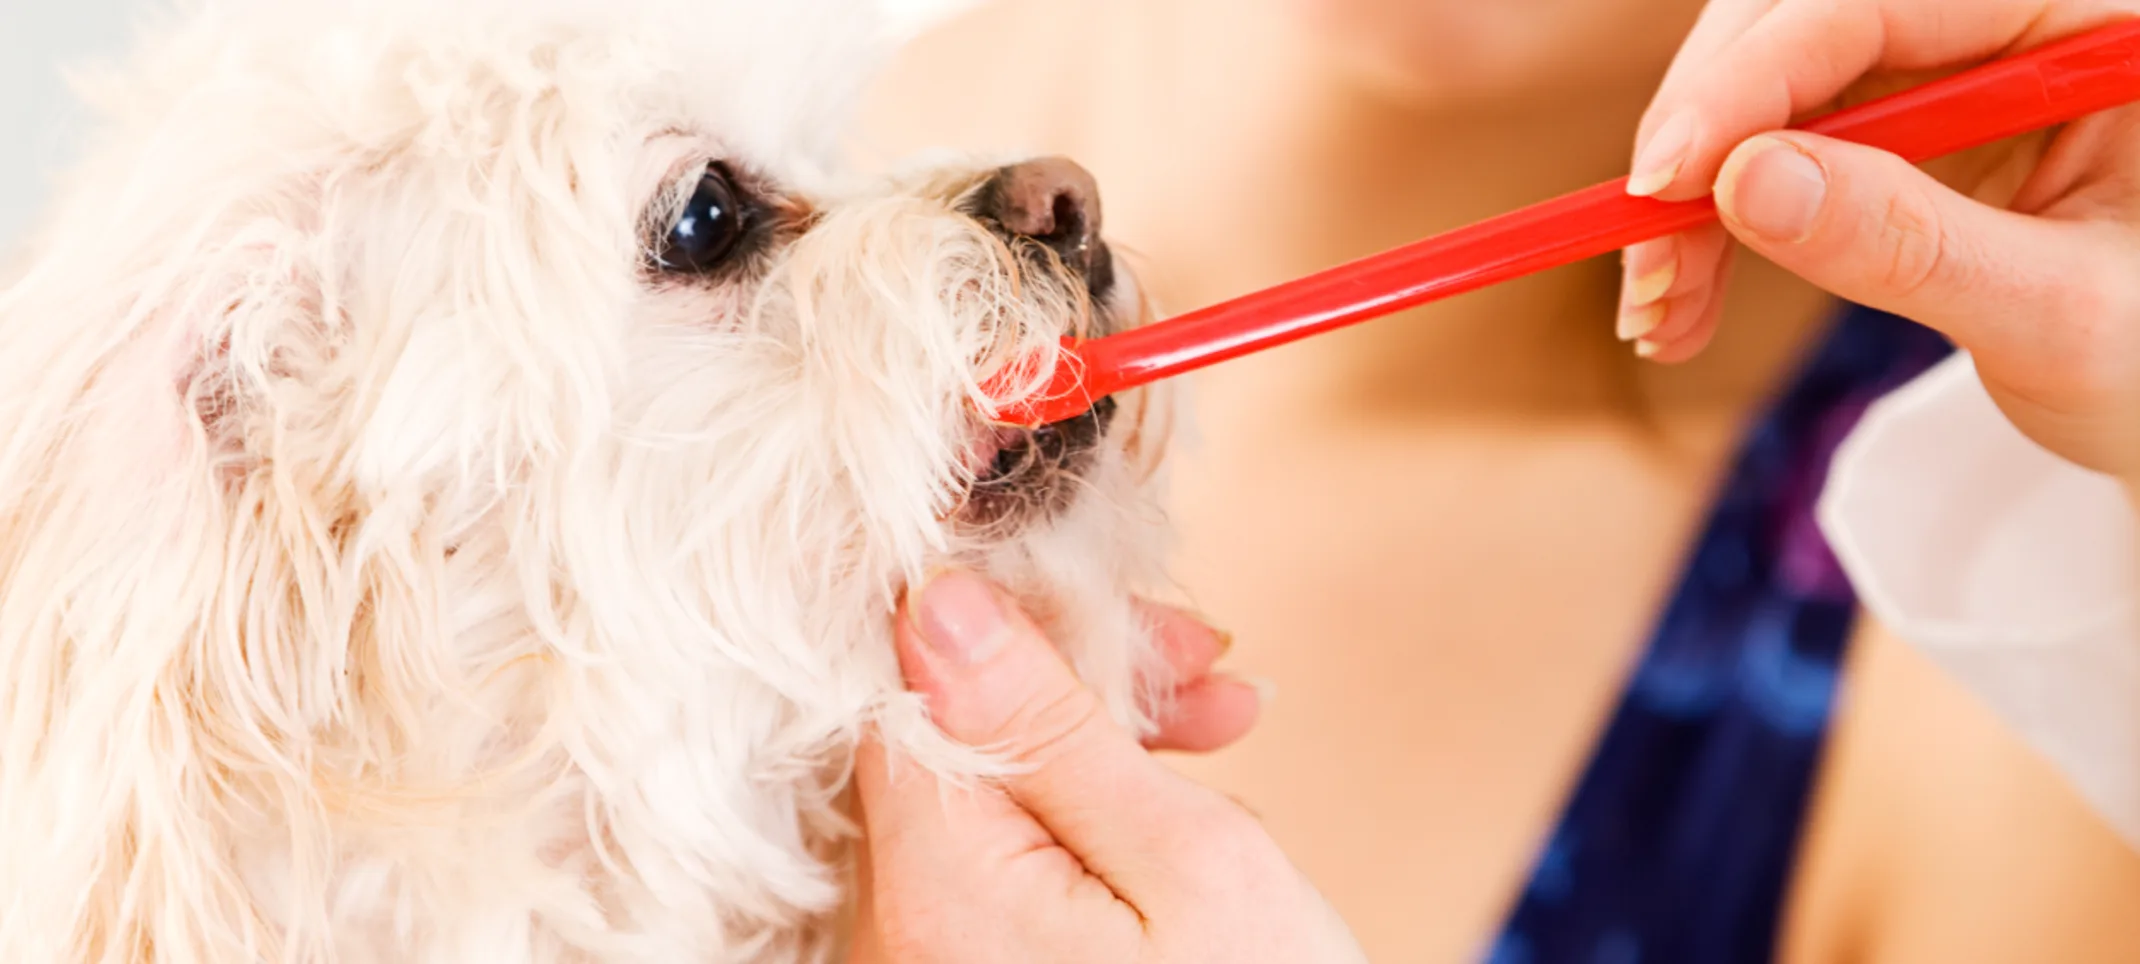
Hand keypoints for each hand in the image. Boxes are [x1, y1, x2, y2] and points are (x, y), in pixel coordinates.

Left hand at [848, 570, 1365, 963]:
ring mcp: (930, 957)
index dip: (1021, 620)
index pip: (911, 681)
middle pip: (947, 727)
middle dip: (1079, 675)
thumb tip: (935, 598)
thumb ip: (1053, 728)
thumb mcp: (1192, 866)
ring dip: (1097, 733)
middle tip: (1210, 671)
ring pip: (984, 782)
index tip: (1143, 615)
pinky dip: (1084, 810)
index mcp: (939, 889)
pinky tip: (1177, 795)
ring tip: (1221, 723)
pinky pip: (1002, 851)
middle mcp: (901, 930)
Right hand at [1617, 0, 2139, 484]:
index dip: (1754, 79)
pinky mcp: (1906, 110)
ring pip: (1767, 76)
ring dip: (1692, 189)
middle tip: (1647, 265)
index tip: (1665, 183)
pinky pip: (1774, 133)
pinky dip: (1714, 217)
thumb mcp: (2058, 319)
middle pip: (1799, 18)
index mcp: (2090, 18)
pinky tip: (1685, 297)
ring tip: (1660, 311)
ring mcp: (1953, 57)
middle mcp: (2012, 15)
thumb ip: (1910, 245)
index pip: (1880, 0)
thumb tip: (1741, 183)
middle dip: (1705, 138)